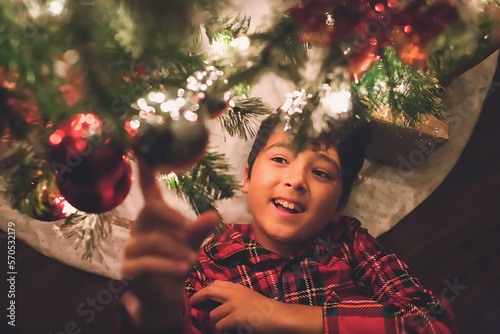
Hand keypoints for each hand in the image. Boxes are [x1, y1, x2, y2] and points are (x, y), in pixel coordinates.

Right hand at [121, 159, 218, 328]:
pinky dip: (168, 265)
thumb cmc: (177, 262)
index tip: (143, 150)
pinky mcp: (129, 269)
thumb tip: (212, 215)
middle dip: (173, 217)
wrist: (164, 296)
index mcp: (154, 218)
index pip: (148, 191)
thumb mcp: (191, 245)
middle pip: (150, 210)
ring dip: (177, 249)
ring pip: (152, 240)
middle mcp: (139, 228)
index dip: (146, 172)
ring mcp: (131, 249)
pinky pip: (147, 263)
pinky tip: (185, 268)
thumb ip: (198, 231)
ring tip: (193, 259)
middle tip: (190, 230)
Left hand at [190, 280, 281, 332]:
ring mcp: (235, 305)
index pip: (215, 284)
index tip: (197, 297)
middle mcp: (234, 293)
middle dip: (197, 299)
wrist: (279, 316)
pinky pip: (220, 325)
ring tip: (216, 327)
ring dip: (212, 323)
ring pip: (213, 315)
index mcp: (238, 287)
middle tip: (191, 306)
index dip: (204, 290)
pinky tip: (222, 332)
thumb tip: (216, 303)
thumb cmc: (265, 309)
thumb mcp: (249, 296)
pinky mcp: (237, 317)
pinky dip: (219, 331)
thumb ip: (235, 296)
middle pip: (209, 291)